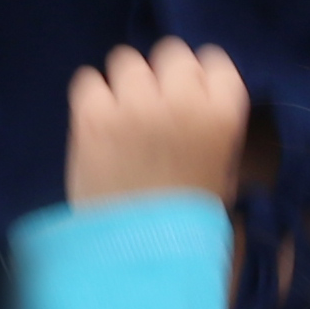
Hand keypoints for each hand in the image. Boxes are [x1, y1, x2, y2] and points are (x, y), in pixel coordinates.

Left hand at [66, 40, 250, 207]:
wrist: (139, 255)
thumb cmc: (186, 221)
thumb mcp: (220, 172)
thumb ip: (212, 128)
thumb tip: (197, 102)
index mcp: (222, 115)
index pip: (214, 61)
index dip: (198, 77)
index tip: (189, 95)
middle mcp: (181, 100)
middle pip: (171, 53)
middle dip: (162, 75)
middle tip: (152, 104)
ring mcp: (134, 105)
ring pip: (126, 60)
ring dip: (125, 84)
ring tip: (121, 114)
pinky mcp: (92, 116)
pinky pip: (87, 80)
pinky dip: (91, 97)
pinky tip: (96, 122)